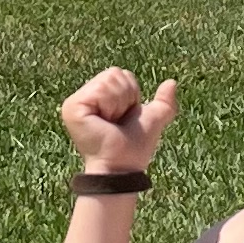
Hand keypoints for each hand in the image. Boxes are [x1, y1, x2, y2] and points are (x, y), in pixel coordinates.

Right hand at [62, 65, 175, 179]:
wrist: (121, 168)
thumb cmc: (133, 149)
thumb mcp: (152, 121)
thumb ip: (163, 103)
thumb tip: (172, 83)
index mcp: (97, 98)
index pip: (119, 74)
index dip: (130, 94)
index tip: (124, 118)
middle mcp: (83, 98)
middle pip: (114, 73)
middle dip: (125, 98)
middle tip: (116, 122)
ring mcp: (74, 103)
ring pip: (108, 80)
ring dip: (118, 104)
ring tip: (109, 124)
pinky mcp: (71, 108)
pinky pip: (99, 89)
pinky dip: (109, 105)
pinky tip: (102, 122)